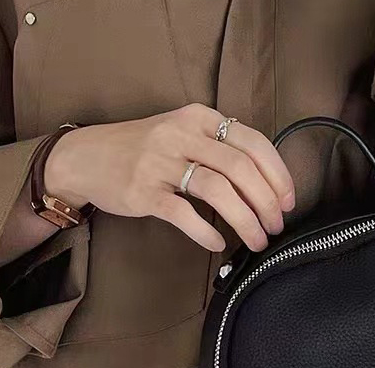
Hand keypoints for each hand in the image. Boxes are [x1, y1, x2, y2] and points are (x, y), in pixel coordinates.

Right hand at [44, 103, 295, 252]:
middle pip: (240, 168)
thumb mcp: (184, 134)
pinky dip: (206, 231)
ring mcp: (160, 161)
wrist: (86, 157)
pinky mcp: (143, 190)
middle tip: (275, 227)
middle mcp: (182, 134)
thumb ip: (220, 150)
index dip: (277, 175)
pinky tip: (217, 244)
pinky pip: (184, 213)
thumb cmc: (144, 150)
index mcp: (200, 118)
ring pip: (218, 190)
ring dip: (245, 221)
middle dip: (266, 203)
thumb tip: (266, 186)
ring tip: (256, 240)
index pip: (253, 143)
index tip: (289, 202)